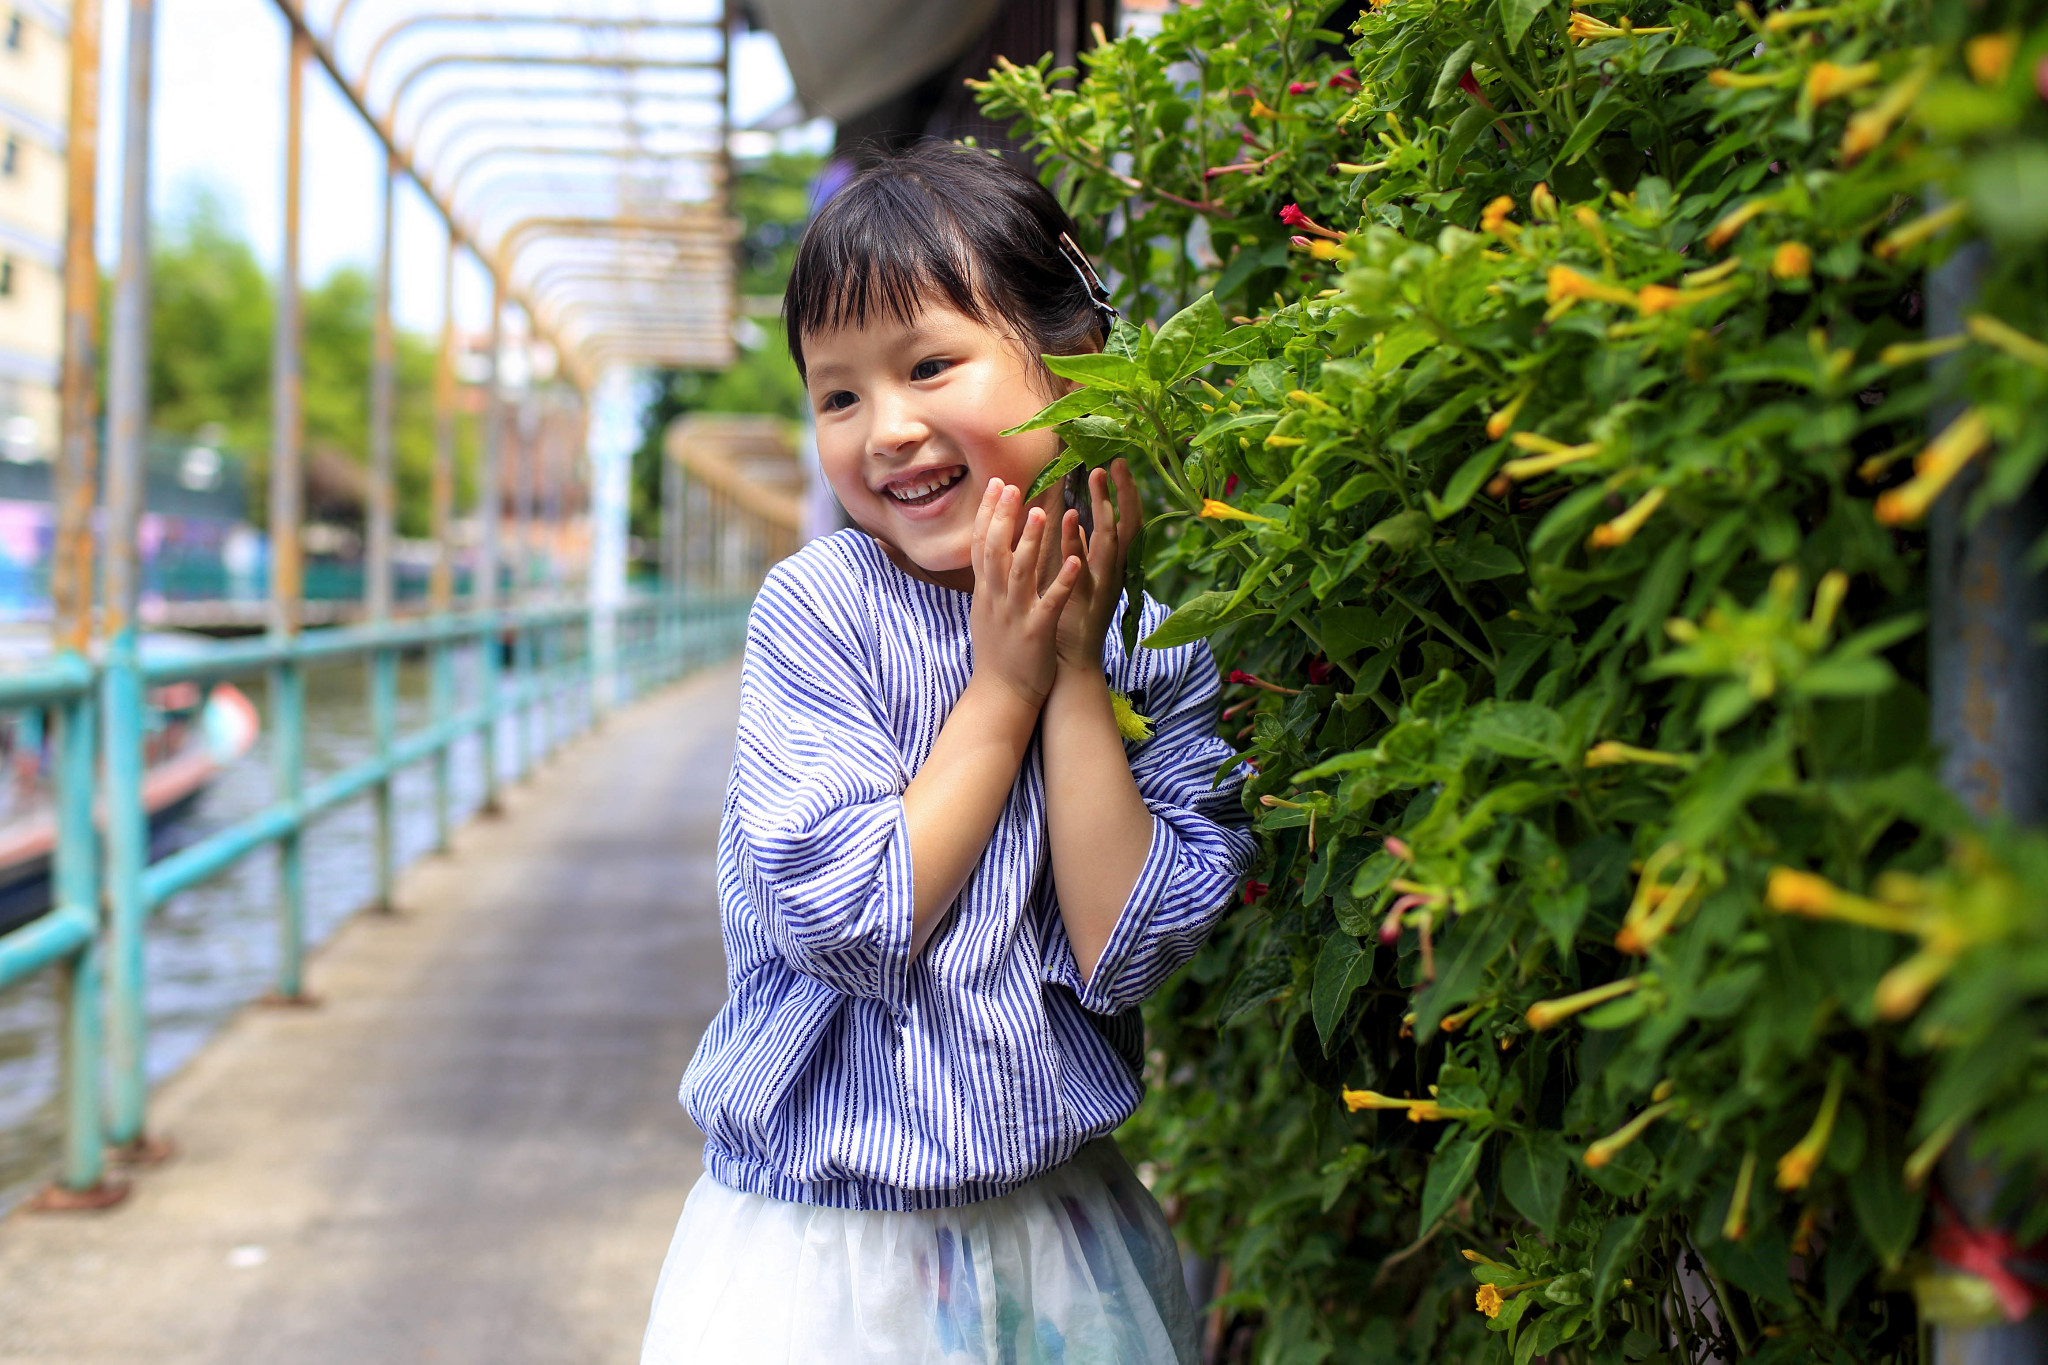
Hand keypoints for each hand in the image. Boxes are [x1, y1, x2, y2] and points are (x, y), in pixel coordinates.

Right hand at [969, 478, 1081, 710]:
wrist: (1000, 696)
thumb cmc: (998, 654)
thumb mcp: (987, 612)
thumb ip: (990, 582)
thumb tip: (991, 554)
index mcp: (986, 593)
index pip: (982, 545)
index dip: (988, 514)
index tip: (996, 485)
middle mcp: (996, 599)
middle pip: (995, 550)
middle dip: (1003, 517)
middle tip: (1012, 485)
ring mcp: (1015, 615)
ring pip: (1019, 572)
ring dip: (1030, 542)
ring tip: (1042, 513)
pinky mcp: (1035, 632)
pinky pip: (1050, 603)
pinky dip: (1062, 581)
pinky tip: (1076, 562)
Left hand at [1053, 459, 1141, 673]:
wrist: (1069, 664)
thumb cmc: (1071, 618)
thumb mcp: (1082, 578)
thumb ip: (1083, 550)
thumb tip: (1080, 521)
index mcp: (1113, 566)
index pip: (1127, 522)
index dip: (1126, 494)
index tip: (1117, 464)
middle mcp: (1114, 574)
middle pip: (1128, 527)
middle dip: (1124, 494)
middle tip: (1116, 462)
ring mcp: (1102, 587)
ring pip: (1111, 543)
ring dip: (1106, 509)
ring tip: (1098, 480)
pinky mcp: (1084, 601)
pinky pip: (1083, 567)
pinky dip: (1077, 542)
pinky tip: (1071, 519)